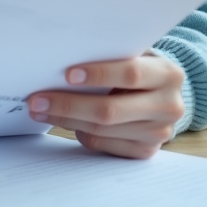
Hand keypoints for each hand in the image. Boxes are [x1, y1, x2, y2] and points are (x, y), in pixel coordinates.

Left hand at [26, 52, 184, 158]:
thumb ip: (112, 55)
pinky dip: (80, 132)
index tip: (67, 74)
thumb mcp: (136, 55)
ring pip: (102, 130)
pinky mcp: (145, 151)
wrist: (165, 94)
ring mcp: (158, 133)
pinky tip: (64, 121)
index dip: (98, 74)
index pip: (131, 74)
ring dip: (66, 120)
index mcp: (168, 75)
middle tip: (37, 99)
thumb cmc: (140, 68)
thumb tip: (63, 58)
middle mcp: (168, 106)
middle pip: (111, 110)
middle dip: (69, 104)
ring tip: (41, 109)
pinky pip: (104, 144)